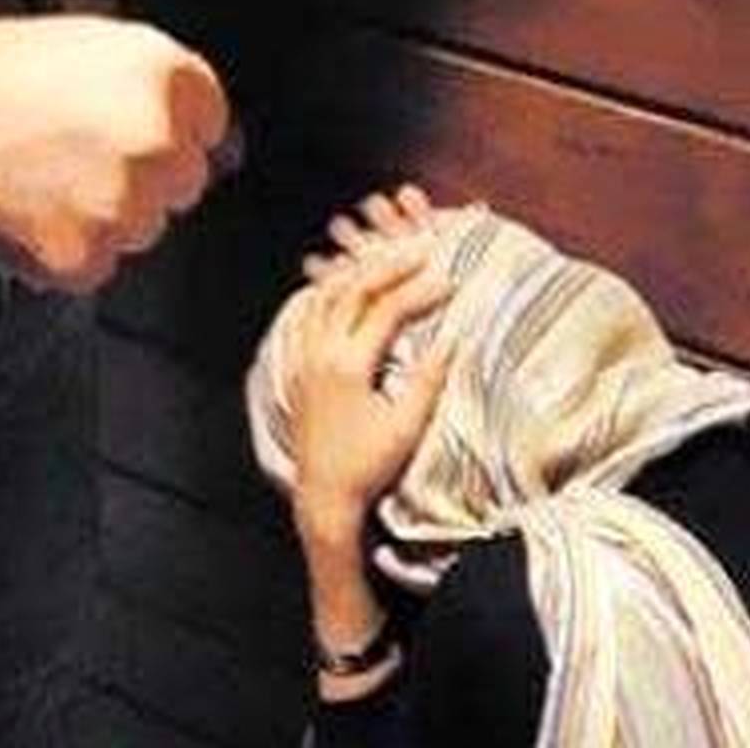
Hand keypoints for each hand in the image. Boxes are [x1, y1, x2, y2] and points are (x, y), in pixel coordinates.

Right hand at [0, 12, 230, 291]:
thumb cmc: (6, 72)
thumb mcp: (109, 54)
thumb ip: (175, 103)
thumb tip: (232, 158)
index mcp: (175, 85)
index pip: (213, 136)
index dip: (167, 139)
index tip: (122, 136)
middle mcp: (162, 147)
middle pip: (182, 190)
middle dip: (142, 180)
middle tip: (72, 155)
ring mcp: (126, 207)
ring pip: (142, 232)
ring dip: (104, 219)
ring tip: (43, 177)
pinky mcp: (87, 258)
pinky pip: (98, 267)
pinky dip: (67, 253)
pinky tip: (30, 212)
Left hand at [289, 246, 453, 540]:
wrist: (324, 496)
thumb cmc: (369, 465)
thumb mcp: (407, 426)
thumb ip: (429, 379)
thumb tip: (454, 339)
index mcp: (347, 366)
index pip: (387, 310)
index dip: (420, 290)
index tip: (449, 282)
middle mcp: (319, 355)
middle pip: (352, 290)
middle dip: (389, 266)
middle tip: (420, 253)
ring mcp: (303, 360)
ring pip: (323, 297)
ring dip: (355, 274)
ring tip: (384, 261)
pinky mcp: (296, 370)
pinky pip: (305, 317)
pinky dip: (324, 294)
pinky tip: (340, 289)